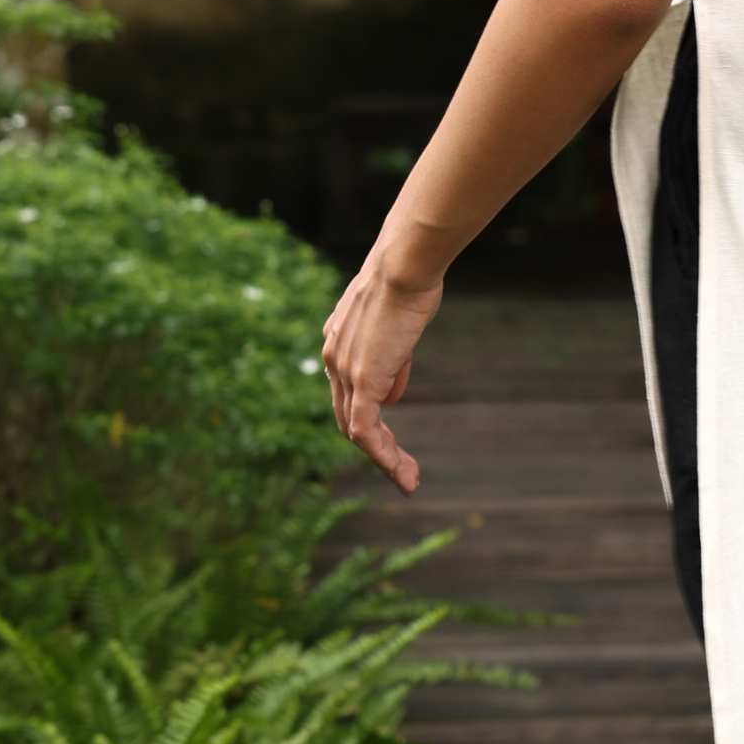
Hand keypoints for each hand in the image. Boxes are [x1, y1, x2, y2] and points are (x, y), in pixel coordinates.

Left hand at [320, 244, 443, 492]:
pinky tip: (402, 472)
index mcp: (338, 344)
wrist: (404, 266)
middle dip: (376, 448)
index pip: (348, 394)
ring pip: (357, 430)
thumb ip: (391, 364)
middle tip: (403, 470)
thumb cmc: (410, 283)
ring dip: (384, 459)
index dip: (370, 420)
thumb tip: (391, 398)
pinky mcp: (361, 380)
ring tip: (409, 478)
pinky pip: (366, 430)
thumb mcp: (399, 327)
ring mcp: (344, 371)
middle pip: (348, 418)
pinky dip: (383, 456)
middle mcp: (333, 360)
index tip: (393, 441)